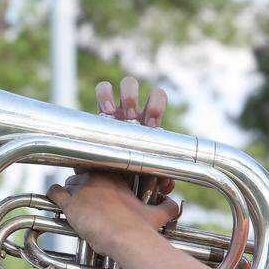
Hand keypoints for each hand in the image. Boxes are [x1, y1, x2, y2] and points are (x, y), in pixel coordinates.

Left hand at [47, 172, 179, 257]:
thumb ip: (168, 206)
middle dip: (85, 183)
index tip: (101, 185)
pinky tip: (55, 196)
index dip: (100, 176)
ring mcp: (83, 189)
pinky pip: (56, 192)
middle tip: (87, 195)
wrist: (127, 238)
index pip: (102, 167)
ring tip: (74, 201)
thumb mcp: (159, 215)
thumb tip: (175, 205)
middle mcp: (98, 177)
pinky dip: (54, 194)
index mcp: (117, 176)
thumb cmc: (143, 227)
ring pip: (71, 183)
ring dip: (71, 191)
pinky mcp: (70, 204)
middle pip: (85, 174)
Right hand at [94, 76, 174, 198]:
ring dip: (124, 95)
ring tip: (115, 114)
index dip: (155, 105)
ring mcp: (119, 108)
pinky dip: (104, 94)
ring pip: (127, 83)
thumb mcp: (146, 174)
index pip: (157, 97)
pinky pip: (103, 89)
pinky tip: (104, 112)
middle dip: (135, 99)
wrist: (108, 174)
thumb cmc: (131, 170)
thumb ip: (160, 180)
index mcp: (147, 121)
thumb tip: (167, 184)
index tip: (148, 124)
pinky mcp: (101, 111)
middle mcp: (135, 111)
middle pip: (145, 88)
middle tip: (130, 118)